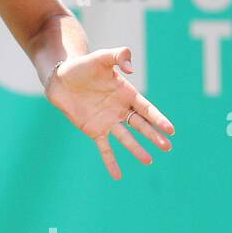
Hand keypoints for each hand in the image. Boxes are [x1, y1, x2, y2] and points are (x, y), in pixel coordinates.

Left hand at [45, 47, 175, 180]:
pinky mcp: (94, 130)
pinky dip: (111, 162)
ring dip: (137, 150)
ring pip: (126, 138)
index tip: (170, 130)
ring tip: (149, 161)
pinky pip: (105, 148)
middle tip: (167, 147)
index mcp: (126, 94)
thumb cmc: (83, 65)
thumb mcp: (102, 57)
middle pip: (140, 125)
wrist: (61, 77)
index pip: (146, 109)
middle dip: (153, 136)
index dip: (158, 119)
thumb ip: (119, 56)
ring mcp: (108, 121)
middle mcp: (120, 110)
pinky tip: (117, 176)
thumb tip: (131, 69)